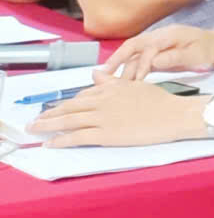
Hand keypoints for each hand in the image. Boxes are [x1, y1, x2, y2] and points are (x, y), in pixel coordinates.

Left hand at [29, 76, 201, 146]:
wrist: (175, 115)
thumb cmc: (161, 101)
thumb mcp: (135, 85)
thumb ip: (112, 81)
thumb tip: (95, 74)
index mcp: (111, 88)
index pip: (83, 95)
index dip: (67, 103)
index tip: (57, 110)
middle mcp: (103, 101)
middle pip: (70, 107)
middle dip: (50, 114)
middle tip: (35, 121)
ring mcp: (103, 117)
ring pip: (68, 120)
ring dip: (48, 125)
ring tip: (34, 130)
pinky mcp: (106, 134)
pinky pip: (77, 137)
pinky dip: (61, 140)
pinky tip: (50, 143)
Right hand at [103, 25, 213, 79]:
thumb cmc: (208, 50)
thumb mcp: (196, 54)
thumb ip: (175, 57)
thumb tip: (154, 61)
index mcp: (169, 35)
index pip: (148, 47)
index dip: (141, 63)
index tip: (139, 80)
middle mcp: (158, 37)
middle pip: (133, 45)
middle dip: (117, 58)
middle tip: (104, 73)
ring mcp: (156, 44)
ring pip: (133, 53)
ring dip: (121, 66)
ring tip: (110, 82)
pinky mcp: (155, 54)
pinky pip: (137, 59)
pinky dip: (128, 68)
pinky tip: (120, 80)